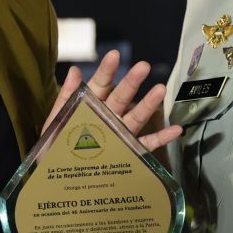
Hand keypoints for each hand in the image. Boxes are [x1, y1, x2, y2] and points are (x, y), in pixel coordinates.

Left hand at [46, 50, 181, 152]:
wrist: (59, 177)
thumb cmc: (56, 146)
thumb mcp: (57, 121)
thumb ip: (66, 97)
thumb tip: (74, 70)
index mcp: (90, 106)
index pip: (100, 84)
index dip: (107, 70)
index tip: (115, 55)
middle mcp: (109, 116)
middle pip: (122, 96)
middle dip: (132, 81)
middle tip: (143, 66)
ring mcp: (121, 133)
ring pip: (137, 116)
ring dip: (149, 103)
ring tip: (161, 89)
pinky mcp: (130, 151)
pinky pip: (147, 144)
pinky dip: (162, 138)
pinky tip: (176, 130)